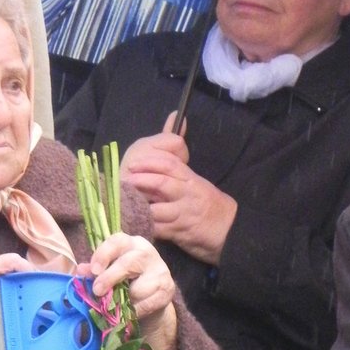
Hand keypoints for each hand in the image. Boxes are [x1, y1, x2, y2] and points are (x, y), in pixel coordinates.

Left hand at [80, 232, 177, 349]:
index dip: (104, 254)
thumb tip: (80, 270)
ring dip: (124, 299)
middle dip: (110, 277)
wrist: (151, 297)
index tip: (93, 270)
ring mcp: (160, 270)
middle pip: (129, 262)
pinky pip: (147, 303)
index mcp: (130, 244)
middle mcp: (147, 253)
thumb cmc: (125, 280)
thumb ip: (95, 270)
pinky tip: (130, 311)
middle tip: (97, 291)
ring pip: (138, 287)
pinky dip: (135, 310)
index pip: (118, 241)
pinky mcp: (168, 289)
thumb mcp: (108, 272)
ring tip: (118, 303)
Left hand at [120, 113, 235, 263]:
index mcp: (189, 179)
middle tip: (124, 181)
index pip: (170, 165)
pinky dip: (144, 226)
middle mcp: (187, 194)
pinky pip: (158, 229)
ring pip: (157, 210)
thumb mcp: (194, 179)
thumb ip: (177, 156)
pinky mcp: (179, 232)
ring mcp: (183, 214)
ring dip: (138, 207)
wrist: (227, 227)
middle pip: (162, 184)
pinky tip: (131, 223)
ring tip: (122, 204)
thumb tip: (173, 117)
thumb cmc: (204, 201)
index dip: (150, 163)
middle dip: (141, 182)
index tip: (132, 163)